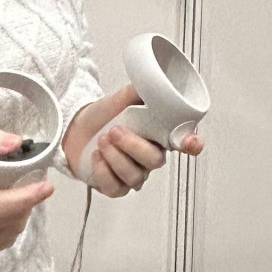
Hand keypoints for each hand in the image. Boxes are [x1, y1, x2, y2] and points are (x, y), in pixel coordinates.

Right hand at [0, 128, 53, 264]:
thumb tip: (17, 142)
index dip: (25, 198)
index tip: (46, 186)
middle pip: (5, 221)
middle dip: (27, 204)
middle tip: (33, 188)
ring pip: (7, 234)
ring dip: (20, 216)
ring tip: (17, 199)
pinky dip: (9, 229)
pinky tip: (4, 215)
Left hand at [62, 85, 205, 197]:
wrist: (79, 128)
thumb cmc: (106, 114)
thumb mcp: (124, 97)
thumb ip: (142, 91)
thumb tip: (155, 82)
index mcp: (160, 135)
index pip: (186, 143)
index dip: (192, 144)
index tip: (191, 142)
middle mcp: (151, 157)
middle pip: (155, 161)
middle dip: (133, 146)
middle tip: (114, 130)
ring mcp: (134, 175)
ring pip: (135, 177)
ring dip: (115, 157)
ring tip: (102, 139)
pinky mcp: (115, 187)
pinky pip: (116, 189)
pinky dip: (104, 172)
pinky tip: (96, 156)